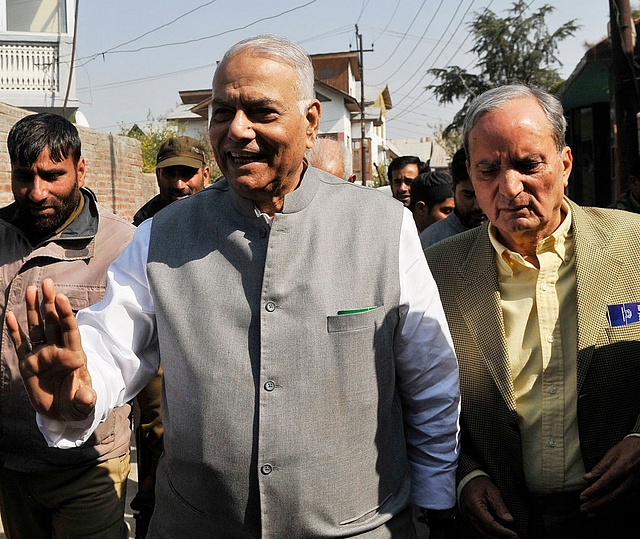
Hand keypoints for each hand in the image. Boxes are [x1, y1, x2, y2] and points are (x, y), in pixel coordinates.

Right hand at [5, 278, 94, 420]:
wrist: (62, 413)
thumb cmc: (76, 405)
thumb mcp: (82, 404)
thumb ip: (84, 399)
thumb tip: (86, 395)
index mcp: (74, 356)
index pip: (70, 330)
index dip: (66, 314)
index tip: (61, 297)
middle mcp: (57, 351)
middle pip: (54, 323)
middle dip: (50, 303)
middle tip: (47, 283)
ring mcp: (41, 355)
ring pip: (37, 328)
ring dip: (33, 310)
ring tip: (32, 290)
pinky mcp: (27, 364)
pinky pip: (20, 344)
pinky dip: (14, 331)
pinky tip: (9, 316)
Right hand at [459, 476, 518, 537]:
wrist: (467, 481)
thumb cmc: (479, 485)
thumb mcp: (492, 491)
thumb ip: (500, 506)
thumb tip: (509, 520)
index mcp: (475, 507)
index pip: (490, 525)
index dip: (503, 532)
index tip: (514, 535)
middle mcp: (470, 517)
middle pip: (486, 533)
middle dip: (501, 537)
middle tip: (515, 538)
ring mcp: (469, 521)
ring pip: (483, 536)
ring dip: (496, 538)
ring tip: (509, 537)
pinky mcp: (471, 523)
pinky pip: (481, 533)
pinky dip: (491, 536)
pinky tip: (499, 535)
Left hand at [580, 436, 639, 515]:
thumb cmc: (629, 448)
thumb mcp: (613, 453)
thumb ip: (600, 467)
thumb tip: (587, 478)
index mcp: (623, 467)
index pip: (606, 482)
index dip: (594, 491)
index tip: (582, 496)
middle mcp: (631, 479)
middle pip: (613, 496)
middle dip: (597, 504)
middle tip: (584, 508)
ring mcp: (636, 486)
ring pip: (620, 502)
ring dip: (605, 509)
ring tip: (591, 513)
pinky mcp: (638, 490)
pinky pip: (626, 502)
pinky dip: (615, 508)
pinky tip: (605, 511)